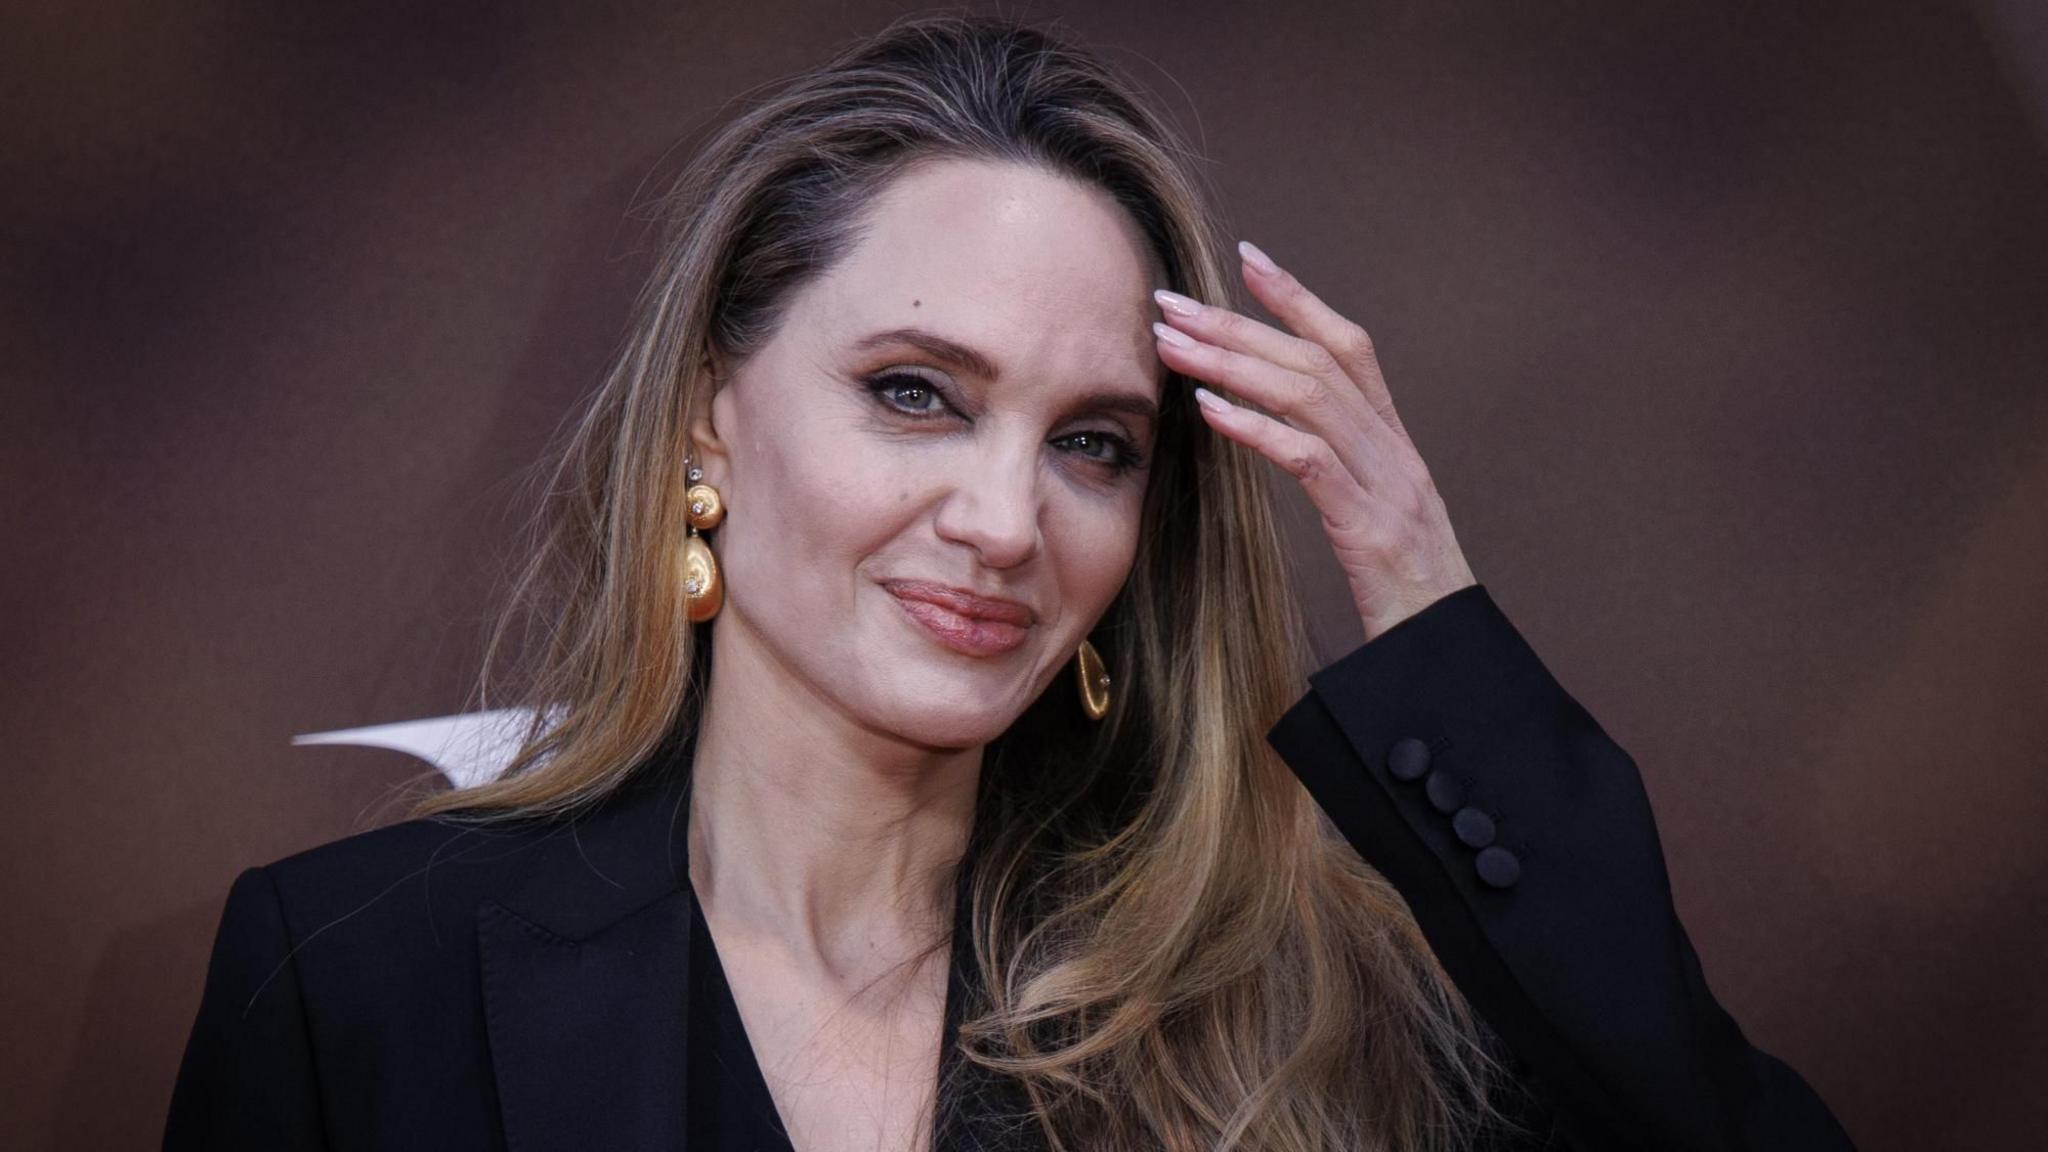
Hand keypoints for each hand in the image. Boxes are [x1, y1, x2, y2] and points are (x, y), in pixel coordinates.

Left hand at [1151, 240, 1476, 643]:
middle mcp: (1395, 452)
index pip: (1349, 347)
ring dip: (1232, 363)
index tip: (1247, 256)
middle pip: (1315, 361)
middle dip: (1239, 323)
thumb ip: (1336, 470)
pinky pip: (1310, 461)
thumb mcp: (1371, 519)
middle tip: (1170, 301)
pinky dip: (1256, 427)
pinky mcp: (1370, 530)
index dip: (1299, 298)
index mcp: (1394, 444)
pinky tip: (1208, 409)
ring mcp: (1387, 487)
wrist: (1445, 657)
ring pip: (1309, 397)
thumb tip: (1276, 432)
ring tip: (1171, 344)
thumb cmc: (1402, 595)